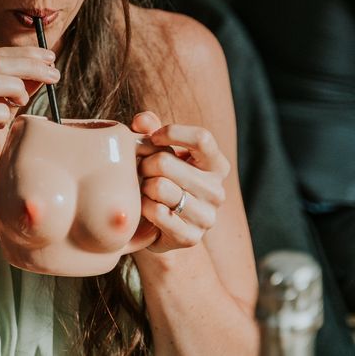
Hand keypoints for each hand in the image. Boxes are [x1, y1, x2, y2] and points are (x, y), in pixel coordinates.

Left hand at [131, 111, 229, 252]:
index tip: (153, 137)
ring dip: (143, 186)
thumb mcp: (159, 150)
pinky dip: (143, 207)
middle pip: (166, 162)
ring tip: (145, 189)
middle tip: (140, 169)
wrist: (160, 226)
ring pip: (159, 187)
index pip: (202, 138)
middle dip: (144, 163)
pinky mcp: (191, 237)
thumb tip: (142, 120)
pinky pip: (156, 211)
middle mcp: (217, 191)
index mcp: (216, 165)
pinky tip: (145, 207)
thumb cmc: (160, 178)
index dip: (172, 132)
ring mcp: (207, 217)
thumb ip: (152, 129)